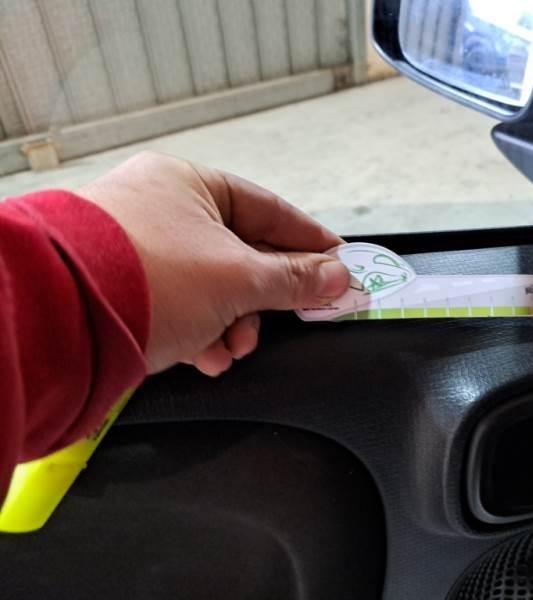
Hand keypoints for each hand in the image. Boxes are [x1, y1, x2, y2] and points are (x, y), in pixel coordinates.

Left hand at [79, 152, 349, 375]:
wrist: (63, 320)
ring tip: (233, 346)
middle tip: (293, 316)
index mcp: (189, 185)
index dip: (308, 240)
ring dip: (232, 323)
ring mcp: (138, 250)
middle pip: (240, 254)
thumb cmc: (145, 275)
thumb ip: (294, 279)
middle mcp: (160, 210)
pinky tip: (205, 355)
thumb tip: (336, 278)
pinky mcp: (123, 289)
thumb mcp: (238, 278)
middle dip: (265, 297)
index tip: (338, 262)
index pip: (268, 210)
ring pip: (211, 287)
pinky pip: (179, 307)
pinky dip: (199, 333)